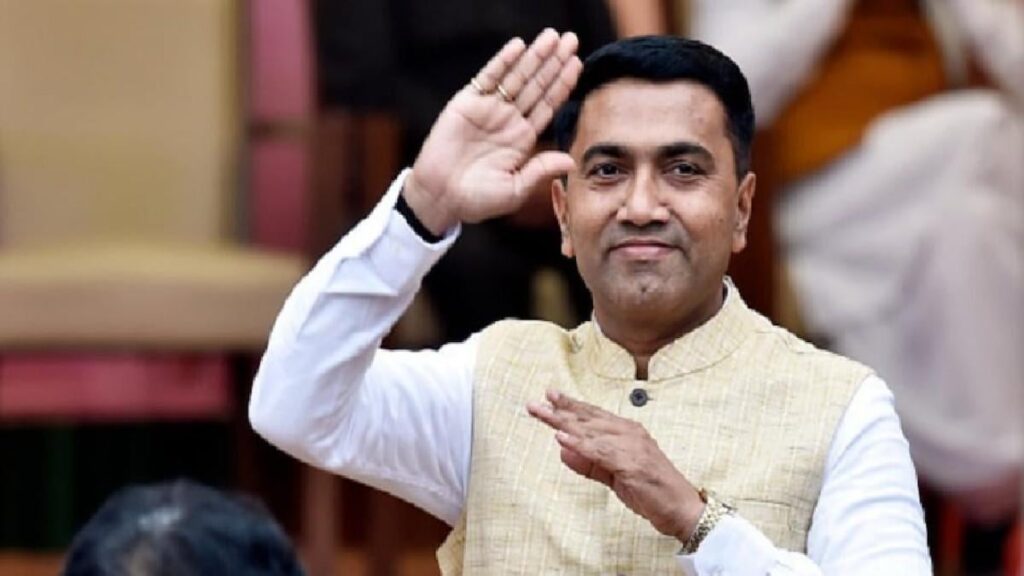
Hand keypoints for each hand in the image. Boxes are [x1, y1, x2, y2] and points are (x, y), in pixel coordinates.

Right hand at [403, 29, 582, 234]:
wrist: (440, 197)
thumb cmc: (476, 200)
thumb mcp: (515, 189)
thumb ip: (540, 171)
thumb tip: (571, 161)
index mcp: (523, 139)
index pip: (548, 105)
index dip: (563, 85)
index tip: (578, 65)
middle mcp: (508, 120)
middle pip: (536, 85)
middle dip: (554, 63)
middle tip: (571, 40)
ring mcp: (488, 110)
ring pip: (516, 77)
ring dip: (534, 57)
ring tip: (551, 37)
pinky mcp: (466, 104)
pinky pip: (487, 78)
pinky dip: (502, 62)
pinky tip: (517, 46)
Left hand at [527, 390, 705, 541]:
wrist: (681, 509)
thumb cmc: (651, 492)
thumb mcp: (615, 475)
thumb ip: (590, 463)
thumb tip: (563, 451)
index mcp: (628, 432)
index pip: (594, 415)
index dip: (571, 405)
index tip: (550, 396)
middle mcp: (630, 433)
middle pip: (589, 419)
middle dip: (561, 410)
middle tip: (535, 402)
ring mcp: (632, 447)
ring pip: (592, 432)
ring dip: (565, 423)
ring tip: (543, 415)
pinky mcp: (632, 464)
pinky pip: (600, 452)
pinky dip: (580, 445)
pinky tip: (562, 439)